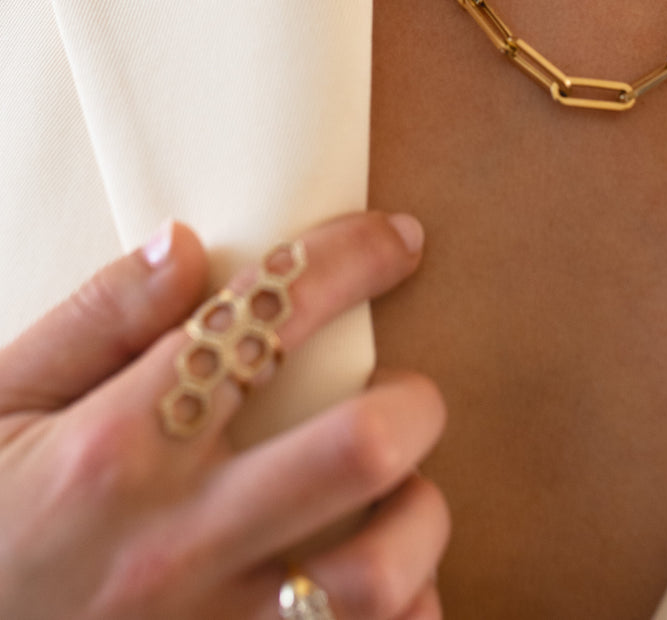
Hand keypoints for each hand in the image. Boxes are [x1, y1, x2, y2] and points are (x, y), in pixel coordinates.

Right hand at [0, 212, 448, 619]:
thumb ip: (94, 322)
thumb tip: (187, 245)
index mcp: (116, 448)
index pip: (266, 320)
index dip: (353, 259)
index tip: (399, 239)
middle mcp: (173, 541)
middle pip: (359, 450)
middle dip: (413, 404)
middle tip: (404, 395)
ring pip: (378, 575)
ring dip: (418, 524)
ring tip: (398, 499)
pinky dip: (405, 615)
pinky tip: (379, 583)